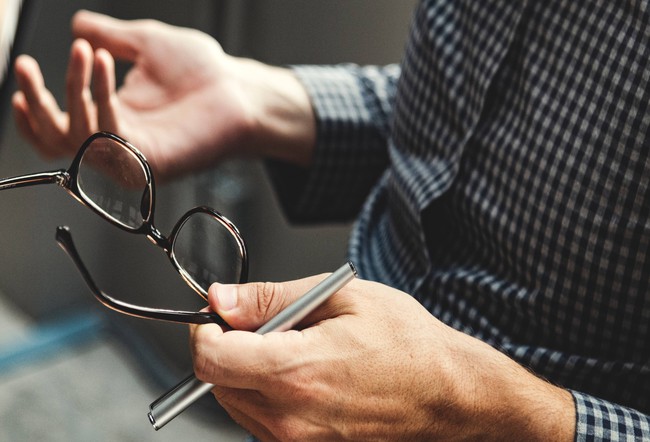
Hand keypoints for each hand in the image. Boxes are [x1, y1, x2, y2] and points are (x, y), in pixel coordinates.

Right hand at [13, 10, 314, 181]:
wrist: (239, 86)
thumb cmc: (203, 70)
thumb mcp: (146, 44)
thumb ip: (110, 36)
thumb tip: (79, 25)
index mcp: (114, 117)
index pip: (61, 126)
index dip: (35, 106)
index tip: (23, 72)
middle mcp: (119, 140)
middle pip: (59, 140)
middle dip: (38, 103)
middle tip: (26, 66)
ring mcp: (134, 154)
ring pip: (79, 138)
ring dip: (72, 90)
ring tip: (84, 51)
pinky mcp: (150, 162)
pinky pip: (110, 138)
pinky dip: (100, 98)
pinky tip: (103, 63)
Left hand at [190, 275, 574, 440]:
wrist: (449, 392)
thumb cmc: (406, 343)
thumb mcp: (340, 298)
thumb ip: (270, 299)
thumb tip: (221, 299)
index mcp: (295, 371)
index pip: (209, 359)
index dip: (206, 330)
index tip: (220, 316)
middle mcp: (291, 416)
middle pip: (216, 383)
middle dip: (227, 348)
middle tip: (266, 325)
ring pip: (237, 404)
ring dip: (248, 372)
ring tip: (295, 349)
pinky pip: (263, 422)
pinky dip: (268, 394)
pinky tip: (305, 375)